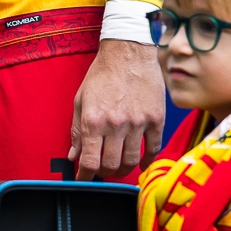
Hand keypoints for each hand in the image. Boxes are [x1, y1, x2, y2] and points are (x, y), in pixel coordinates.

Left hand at [71, 39, 164, 176]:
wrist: (128, 52)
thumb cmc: (102, 74)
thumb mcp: (81, 101)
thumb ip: (76, 130)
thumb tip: (74, 155)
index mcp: (93, 120)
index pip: (89, 161)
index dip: (85, 176)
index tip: (83, 179)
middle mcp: (116, 124)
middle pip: (110, 165)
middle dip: (103, 173)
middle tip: (102, 170)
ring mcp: (138, 123)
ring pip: (131, 161)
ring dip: (123, 169)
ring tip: (118, 167)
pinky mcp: (156, 119)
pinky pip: (153, 148)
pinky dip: (147, 161)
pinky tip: (142, 163)